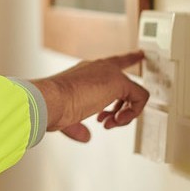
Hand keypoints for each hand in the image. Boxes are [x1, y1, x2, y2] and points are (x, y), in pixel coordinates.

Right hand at [31, 51, 147, 142]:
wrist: (49, 100)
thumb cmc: (52, 105)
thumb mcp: (68, 117)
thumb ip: (79, 126)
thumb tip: (86, 136)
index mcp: (85, 71)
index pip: (111, 63)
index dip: (128, 59)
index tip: (140, 54)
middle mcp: (98, 67)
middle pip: (125, 74)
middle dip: (122, 104)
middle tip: (109, 120)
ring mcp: (109, 72)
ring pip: (133, 91)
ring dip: (124, 113)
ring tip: (108, 123)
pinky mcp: (118, 81)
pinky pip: (140, 98)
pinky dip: (131, 114)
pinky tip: (115, 121)